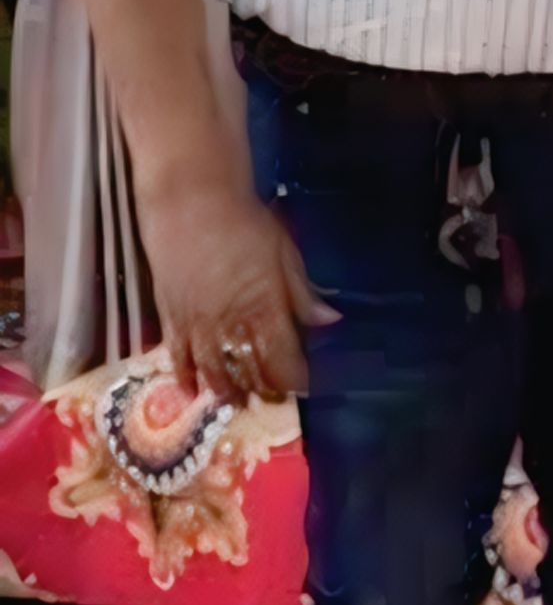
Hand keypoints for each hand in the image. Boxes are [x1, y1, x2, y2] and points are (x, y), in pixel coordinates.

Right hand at [153, 183, 335, 405]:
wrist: (190, 203)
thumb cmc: (245, 223)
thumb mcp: (285, 254)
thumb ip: (302, 294)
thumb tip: (330, 321)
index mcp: (264, 308)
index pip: (283, 360)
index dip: (296, 380)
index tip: (306, 387)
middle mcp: (229, 324)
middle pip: (248, 371)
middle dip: (264, 389)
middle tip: (275, 399)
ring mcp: (196, 324)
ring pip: (212, 371)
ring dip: (227, 390)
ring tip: (238, 402)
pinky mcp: (170, 318)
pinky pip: (177, 358)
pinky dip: (186, 378)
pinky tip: (193, 391)